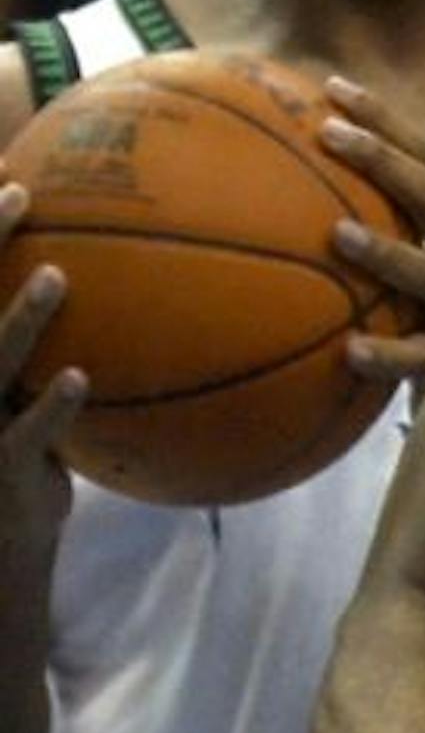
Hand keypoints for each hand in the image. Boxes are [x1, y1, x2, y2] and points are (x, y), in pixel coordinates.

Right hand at [0, 184, 83, 575]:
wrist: (6, 557)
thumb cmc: (24, 473)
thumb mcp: (26, 415)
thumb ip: (47, 365)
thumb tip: (107, 306)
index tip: (5, 174)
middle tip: (21, 194)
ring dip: (21, 316)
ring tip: (56, 276)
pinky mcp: (5, 469)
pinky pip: (29, 432)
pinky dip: (53, 405)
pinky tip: (80, 378)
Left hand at [318, 80, 424, 399]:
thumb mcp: (408, 276)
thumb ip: (366, 230)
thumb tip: (273, 188)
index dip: (385, 121)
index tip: (331, 87)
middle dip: (384, 160)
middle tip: (327, 134)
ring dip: (387, 251)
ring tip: (337, 234)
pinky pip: (423, 360)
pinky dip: (389, 355)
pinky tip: (350, 352)